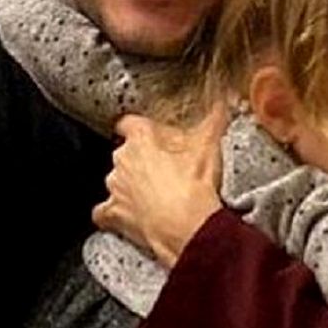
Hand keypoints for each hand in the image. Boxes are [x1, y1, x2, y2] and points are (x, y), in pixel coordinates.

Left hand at [91, 105, 227, 267]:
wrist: (189, 227)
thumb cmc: (195, 185)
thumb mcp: (210, 145)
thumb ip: (215, 118)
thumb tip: (223, 100)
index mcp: (140, 138)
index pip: (129, 123)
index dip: (140, 128)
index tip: (151, 134)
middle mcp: (122, 160)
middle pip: (125, 153)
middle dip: (141, 159)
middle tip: (165, 169)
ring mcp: (115, 188)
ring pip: (116, 181)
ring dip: (129, 186)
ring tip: (154, 195)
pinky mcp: (113, 213)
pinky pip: (104, 212)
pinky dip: (112, 214)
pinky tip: (126, 216)